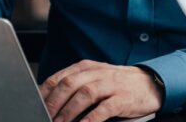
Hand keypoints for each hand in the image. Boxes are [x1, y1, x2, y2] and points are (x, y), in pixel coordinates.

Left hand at [39, 60, 162, 121]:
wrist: (150, 83)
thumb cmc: (118, 84)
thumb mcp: (95, 78)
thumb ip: (75, 85)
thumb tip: (49, 101)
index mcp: (87, 67)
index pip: (59, 77)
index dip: (44, 93)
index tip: (34, 105)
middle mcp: (98, 73)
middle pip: (69, 84)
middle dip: (53, 103)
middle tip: (44, 116)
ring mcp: (111, 84)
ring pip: (85, 94)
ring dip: (69, 111)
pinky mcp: (123, 98)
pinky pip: (104, 108)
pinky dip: (91, 118)